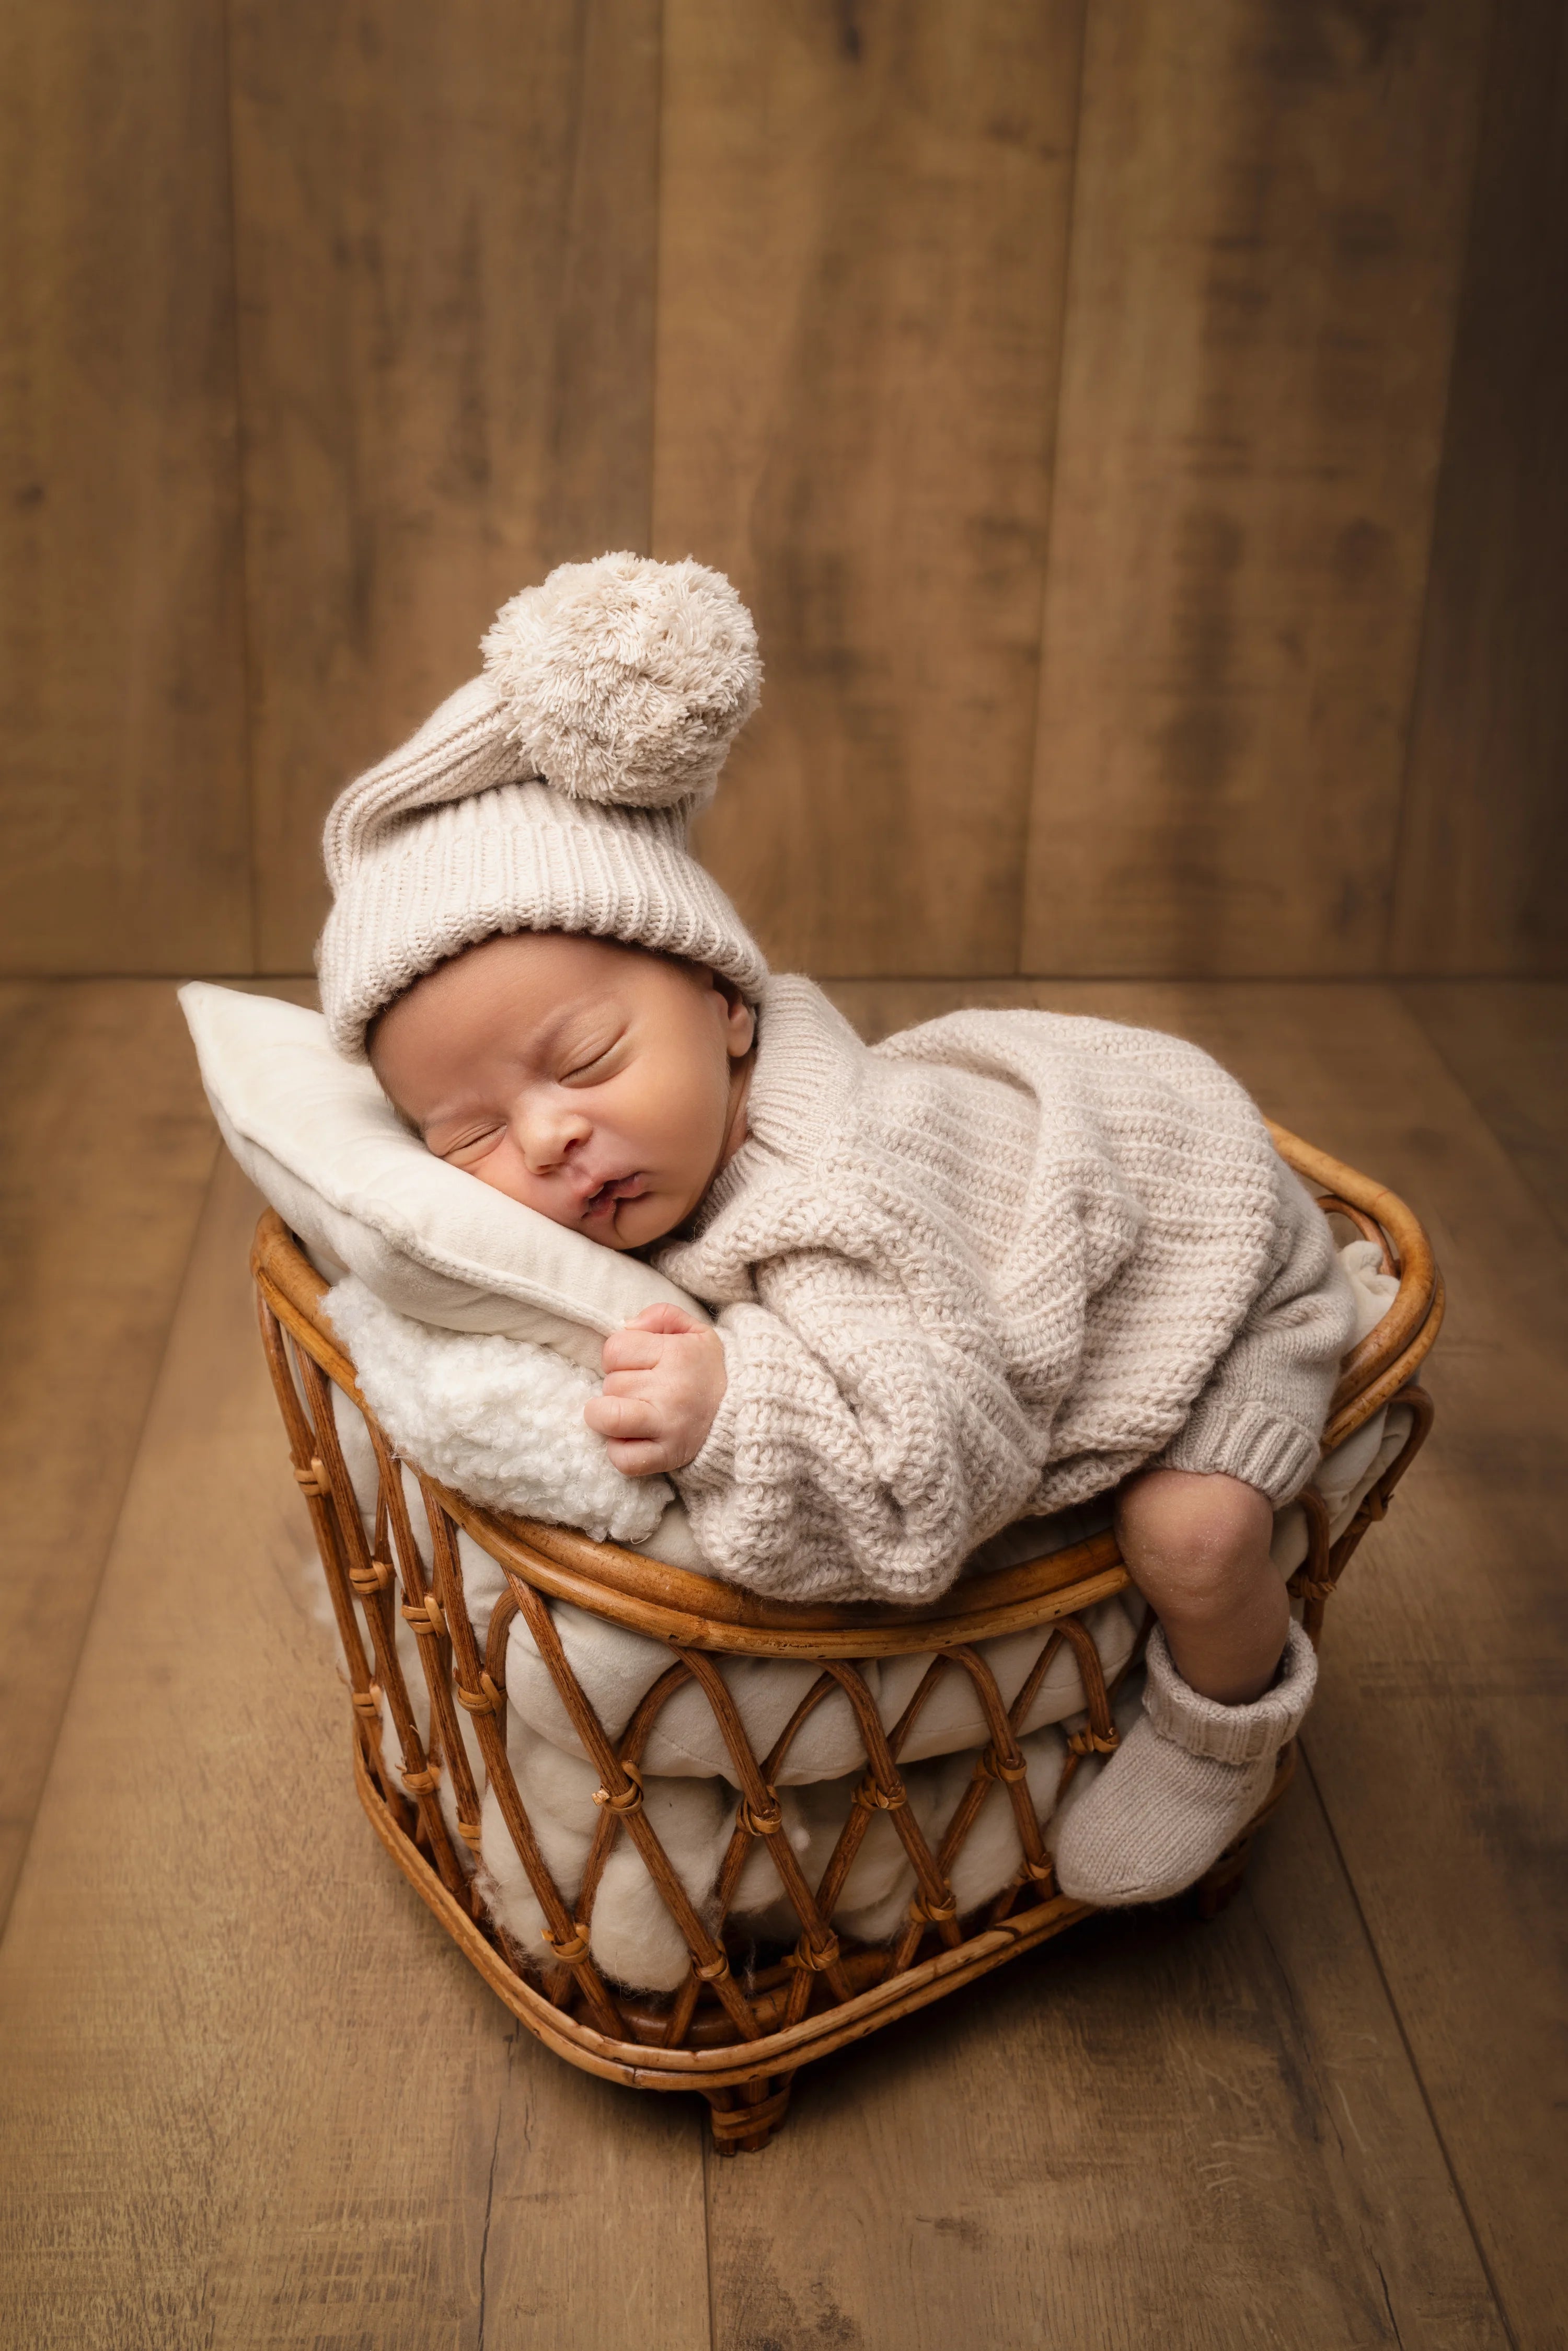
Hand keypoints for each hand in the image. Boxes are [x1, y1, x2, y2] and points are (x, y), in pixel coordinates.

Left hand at [582, 1304, 726, 1476]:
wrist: (746, 1410)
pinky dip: (618, 1450)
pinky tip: (631, 1438)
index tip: (635, 1363)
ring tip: (628, 1412)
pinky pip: (622, 1458)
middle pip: (611, 1384)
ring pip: (608, 1418)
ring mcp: (668, 1426)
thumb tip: (626, 1325)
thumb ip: (660, 1316)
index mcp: (676, 1354)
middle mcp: (672, 1390)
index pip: (614, 1349)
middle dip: (619, 1385)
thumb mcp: (695, 1331)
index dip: (618, 1355)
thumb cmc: (708, 1369)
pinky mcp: (667, 1456)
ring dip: (610, 1416)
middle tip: (641, 1389)